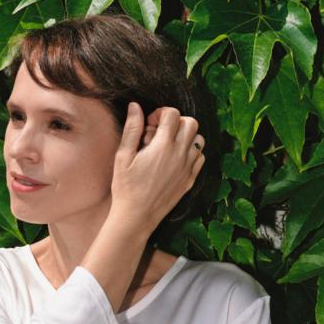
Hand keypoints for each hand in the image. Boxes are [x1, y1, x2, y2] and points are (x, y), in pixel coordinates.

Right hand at [110, 103, 204, 231]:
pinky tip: (175, 160)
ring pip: (199, 139)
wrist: (136, 217)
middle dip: (176, 122)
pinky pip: (200, 158)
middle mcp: (180, 155)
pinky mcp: (190, 180)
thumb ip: (132, 129)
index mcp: (163, 146)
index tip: (149, 124)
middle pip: (191, 123)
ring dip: (186, 136)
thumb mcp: (123, 156)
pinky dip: (191, 153)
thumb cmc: (126, 187)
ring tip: (168, 145)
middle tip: (159, 133)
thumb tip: (135, 106)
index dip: (160, 113)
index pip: (173, 114)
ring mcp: (187, 168)